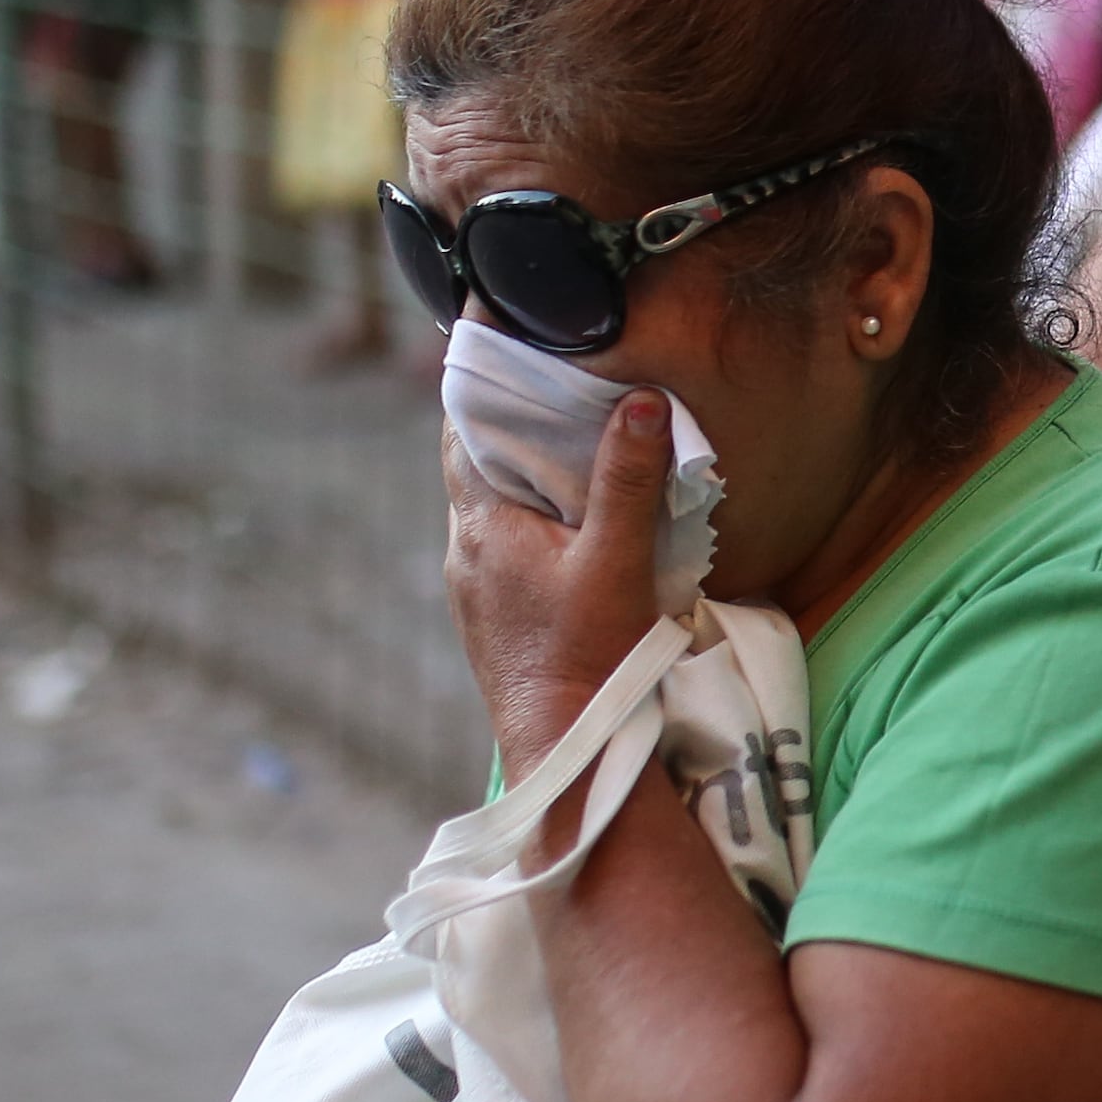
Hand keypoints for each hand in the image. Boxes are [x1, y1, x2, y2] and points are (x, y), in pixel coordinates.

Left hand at [444, 389, 677, 779]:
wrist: (567, 752)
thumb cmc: (589, 658)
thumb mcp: (617, 559)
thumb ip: (627, 479)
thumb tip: (640, 399)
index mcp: (481, 526)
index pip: (460, 430)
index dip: (484, 386)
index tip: (515, 349)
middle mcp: (464, 553)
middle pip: (476, 467)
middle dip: (514, 428)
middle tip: (562, 389)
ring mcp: (473, 592)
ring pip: (491, 512)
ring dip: (525, 480)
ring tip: (575, 452)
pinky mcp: (492, 623)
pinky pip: (504, 550)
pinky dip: (532, 522)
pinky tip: (572, 530)